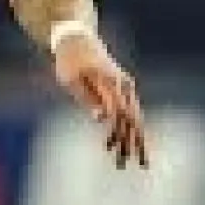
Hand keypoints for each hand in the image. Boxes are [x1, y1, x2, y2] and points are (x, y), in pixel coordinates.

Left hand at [53, 33, 148, 169]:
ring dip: (130, 142)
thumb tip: (102, 119)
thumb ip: (87, 98)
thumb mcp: (71, 79)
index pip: (122, 112)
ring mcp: (124, 88)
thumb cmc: (70, 59)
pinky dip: (121, 131)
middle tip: (134, 166)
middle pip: (133, 119)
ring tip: (126, 164)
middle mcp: (123, 86)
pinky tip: (112, 146)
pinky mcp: (119, 90)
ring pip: (132, 119)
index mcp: (112, 82)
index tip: (116, 148)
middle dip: (134, 143)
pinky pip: (124, 115)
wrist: (75, 39)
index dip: (121, 131)